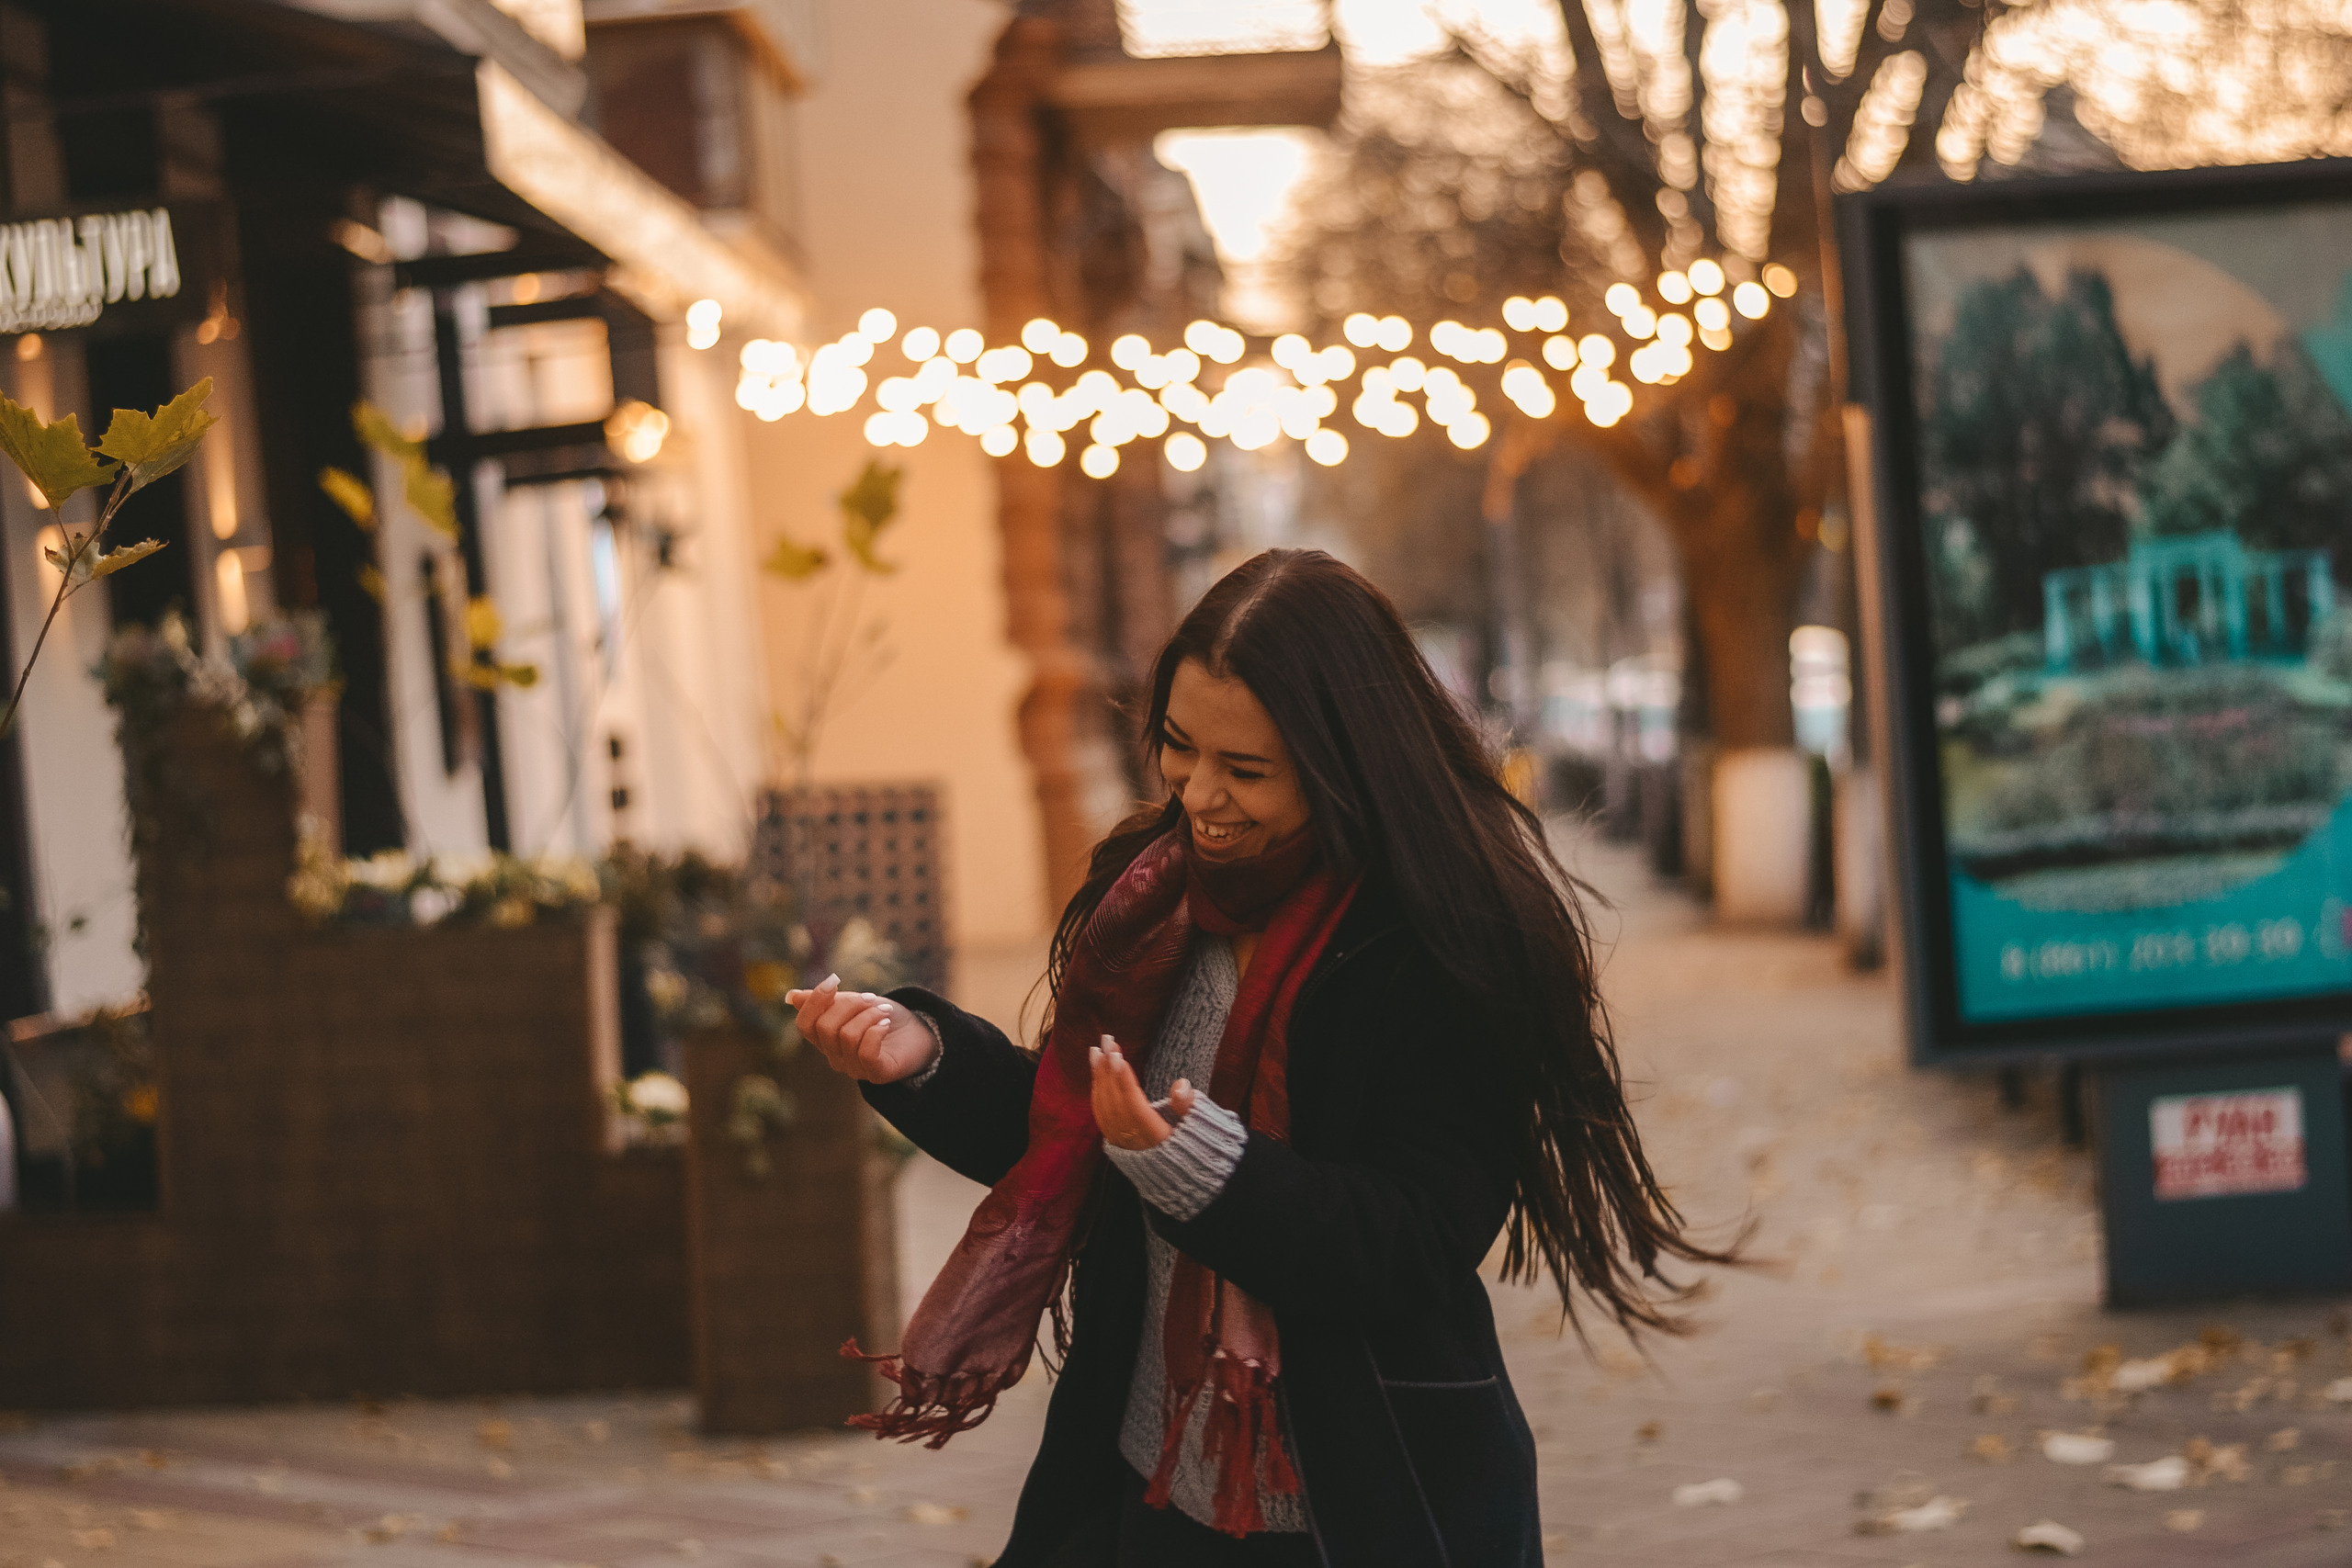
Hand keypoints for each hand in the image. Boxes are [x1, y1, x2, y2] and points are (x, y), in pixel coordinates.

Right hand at [783, 973, 937, 1084]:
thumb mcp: (854, 1003)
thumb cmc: (884, 1017)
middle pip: (825, 1028)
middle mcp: (835, 1057)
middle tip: (870, 997)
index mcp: (826, 1040)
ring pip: (847, 1037)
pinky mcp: (877, 1074)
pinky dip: (876, 1032)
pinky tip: (885, 1023)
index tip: (834, 980)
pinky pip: (866, 1053)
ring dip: (868, 1016)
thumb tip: (791, 996)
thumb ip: (826, 1002)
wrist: (921, 1033)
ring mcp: (855, 1069)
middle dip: (848, 1005)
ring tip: (884, 1011)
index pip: (805, 1025)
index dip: (815, 1001)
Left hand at [1090, 1035, 1194, 1149]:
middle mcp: (1135, 1141)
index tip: (1117, 1055)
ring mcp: (1123, 1142)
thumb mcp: (1198, 1127)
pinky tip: (1097, 1073)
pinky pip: (1101, 1115)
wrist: (1181, 1173)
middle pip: (1115, 1103)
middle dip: (1108, 1070)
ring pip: (1105, 1108)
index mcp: (1156, 1138)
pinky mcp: (1116, 1141)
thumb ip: (1188, 1107)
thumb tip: (1181, 1085)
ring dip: (1099, 1077)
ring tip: (1097, 1051)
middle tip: (1106, 1042)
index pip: (1134, 1106)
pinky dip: (1097, 1092)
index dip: (1124, 1081)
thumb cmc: (1192, 1144)